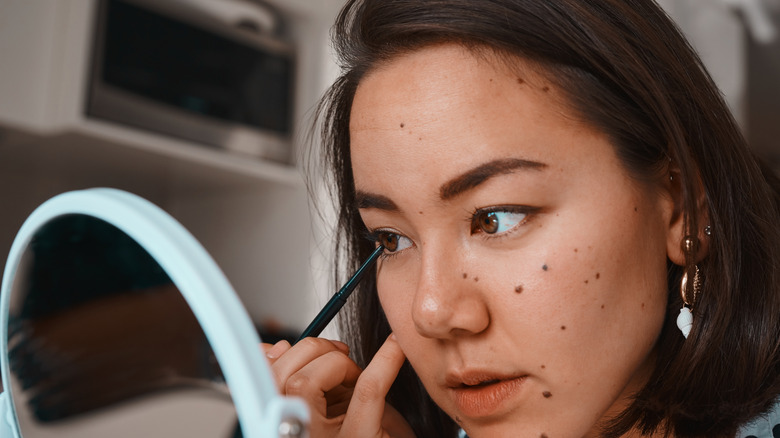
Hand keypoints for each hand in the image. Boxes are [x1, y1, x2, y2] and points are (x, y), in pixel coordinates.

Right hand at [262, 334, 415, 437]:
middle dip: (311, 350)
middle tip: (337, 356)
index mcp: (291, 425)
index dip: (275, 358)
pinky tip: (396, 346)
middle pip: (284, 379)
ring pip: (307, 383)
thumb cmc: (364, 431)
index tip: (288, 347)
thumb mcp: (329, 405)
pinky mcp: (360, 437)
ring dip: (336, 362)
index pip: (267, 384)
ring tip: (353, 374)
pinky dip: (384, 360)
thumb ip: (303, 379)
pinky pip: (367, 389)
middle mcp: (301, 434)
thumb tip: (273, 348)